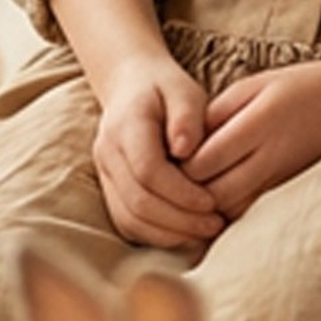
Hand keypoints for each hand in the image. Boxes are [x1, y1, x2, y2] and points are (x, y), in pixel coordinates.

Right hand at [92, 53, 221, 249]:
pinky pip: (128, 223)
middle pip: (138, 201)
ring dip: (169, 234)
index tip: (212, 201)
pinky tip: (186, 233)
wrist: (131, 85)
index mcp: (125, 125)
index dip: (181, 192)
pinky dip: (157, 235)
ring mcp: (104, 174)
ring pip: (130, 219)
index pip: (148, 170)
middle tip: (215, 224)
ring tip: (205, 232)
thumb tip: (187, 151)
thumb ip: (187, 116)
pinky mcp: (110, 190)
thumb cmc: (165, 88)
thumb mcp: (183, 90)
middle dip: (180, 220)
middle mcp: (107, 152)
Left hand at [180, 60, 320, 218]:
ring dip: (207, 206)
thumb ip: (216, 113)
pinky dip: (228, 209)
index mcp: (257, 125)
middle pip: (215, 193)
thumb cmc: (294, 86)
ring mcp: (280, 178)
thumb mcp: (251, 86)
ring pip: (232, 209)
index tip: (166, 157)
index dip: (181, 165)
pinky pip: (249, 210)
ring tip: (188, 191)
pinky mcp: (285, 189)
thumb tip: (184, 143)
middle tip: (170, 180)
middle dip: (188, 192)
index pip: (206, 161)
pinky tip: (214, 197)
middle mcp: (269, 157)